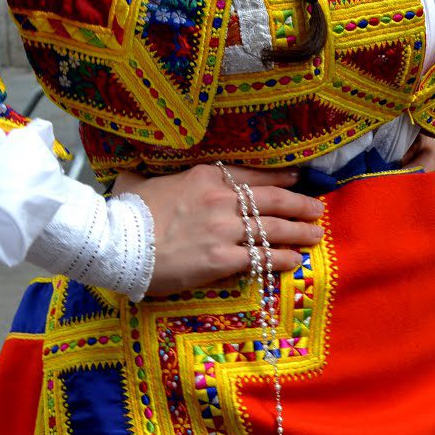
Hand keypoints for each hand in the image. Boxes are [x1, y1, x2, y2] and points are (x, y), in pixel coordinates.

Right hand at [113, 165, 324, 295]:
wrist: (117, 243)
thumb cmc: (126, 212)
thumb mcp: (140, 182)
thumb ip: (150, 176)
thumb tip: (134, 173)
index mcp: (206, 176)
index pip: (254, 174)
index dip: (282, 176)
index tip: (299, 178)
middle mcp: (222, 199)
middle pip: (273, 200)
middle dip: (300, 204)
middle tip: (317, 209)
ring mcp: (224, 229)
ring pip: (274, 229)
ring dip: (299, 232)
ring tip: (315, 235)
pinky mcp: (222, 259)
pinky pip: (261, 258)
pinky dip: (282, 259)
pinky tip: (294, 261)